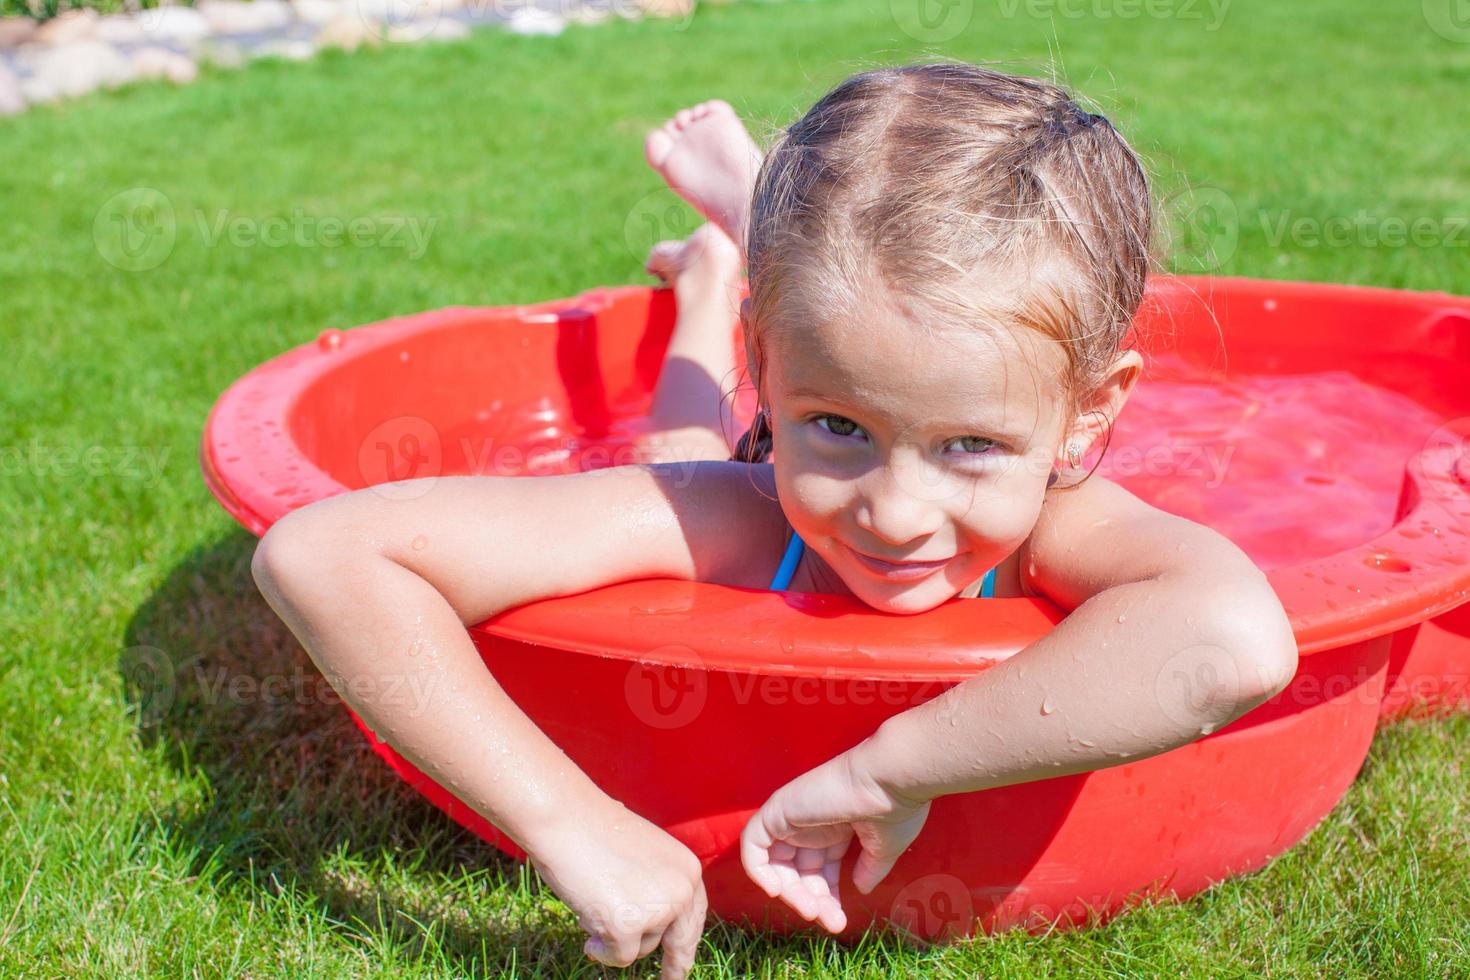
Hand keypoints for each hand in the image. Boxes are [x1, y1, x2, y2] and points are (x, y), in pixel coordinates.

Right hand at [528, 797, 706, 978]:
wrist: (566, 819)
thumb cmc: (594, 830)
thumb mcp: (642, 857)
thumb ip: (655, 885)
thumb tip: (651, 923)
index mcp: (687, 868)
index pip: (694, 915)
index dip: (687, 941)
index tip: (683, 964)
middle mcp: (681, 890)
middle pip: (678, 941)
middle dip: (675, 966)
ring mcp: (658, 910)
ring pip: (641, 948)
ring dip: (616, 934)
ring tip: (595, 898)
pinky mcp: (629, 927)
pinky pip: (618, 957)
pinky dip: (600, 949)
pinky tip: (585, 919)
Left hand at [739, 749, 930, 933]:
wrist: (892, 781)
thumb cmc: (895, 807)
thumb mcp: (884, 848)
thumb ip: (869, 869)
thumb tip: (860, 889)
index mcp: (835, 828)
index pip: (819, 870)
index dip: (826, 897)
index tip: (838, 921)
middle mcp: (812, 822)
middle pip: (797, 871)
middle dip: (810, 900)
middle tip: (828, 920)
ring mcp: (793, 816)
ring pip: (776, 864)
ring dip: (790, 893)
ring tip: (812, 911)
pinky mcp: (778, 810)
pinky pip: (753, 845)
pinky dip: (758, 870)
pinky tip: (778, 891)